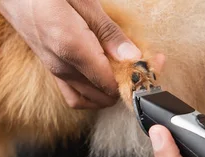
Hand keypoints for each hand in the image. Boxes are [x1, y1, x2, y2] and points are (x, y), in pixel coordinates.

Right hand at [0, 0, 141, 108]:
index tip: (153, 62)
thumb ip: (108, 32)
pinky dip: (94, 92)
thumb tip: (132, 57)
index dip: (136, 78)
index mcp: (71, 47)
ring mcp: (54, 71)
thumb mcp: (84, 2)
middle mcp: (61, 66)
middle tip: (147, 61)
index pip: (111, 84)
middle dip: (129, 84)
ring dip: (112, 90)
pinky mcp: (51, 70)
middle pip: (103, 96)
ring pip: (89, 100)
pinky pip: (75, 95)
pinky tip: (105, 73)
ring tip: (127, 69)